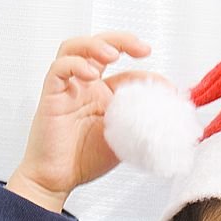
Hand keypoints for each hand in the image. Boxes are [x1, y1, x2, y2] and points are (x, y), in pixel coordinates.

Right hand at [7, 32, 171, 209]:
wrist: (58, 179)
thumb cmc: (85, 161)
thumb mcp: (123, 142)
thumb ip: (140, 127)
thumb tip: (169, 120)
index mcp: (105, 97)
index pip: (127, 74)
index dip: (148, 76)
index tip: (167, 87)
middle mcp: (86, 87)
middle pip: (101, 48)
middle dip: (123, 41)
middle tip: (143, 48)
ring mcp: (68, 87)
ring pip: (76, 48)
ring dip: (96, 45)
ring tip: (113, 54)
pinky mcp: (51, 94)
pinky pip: (59, 68)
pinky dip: (75, 65)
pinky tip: (90, 74)